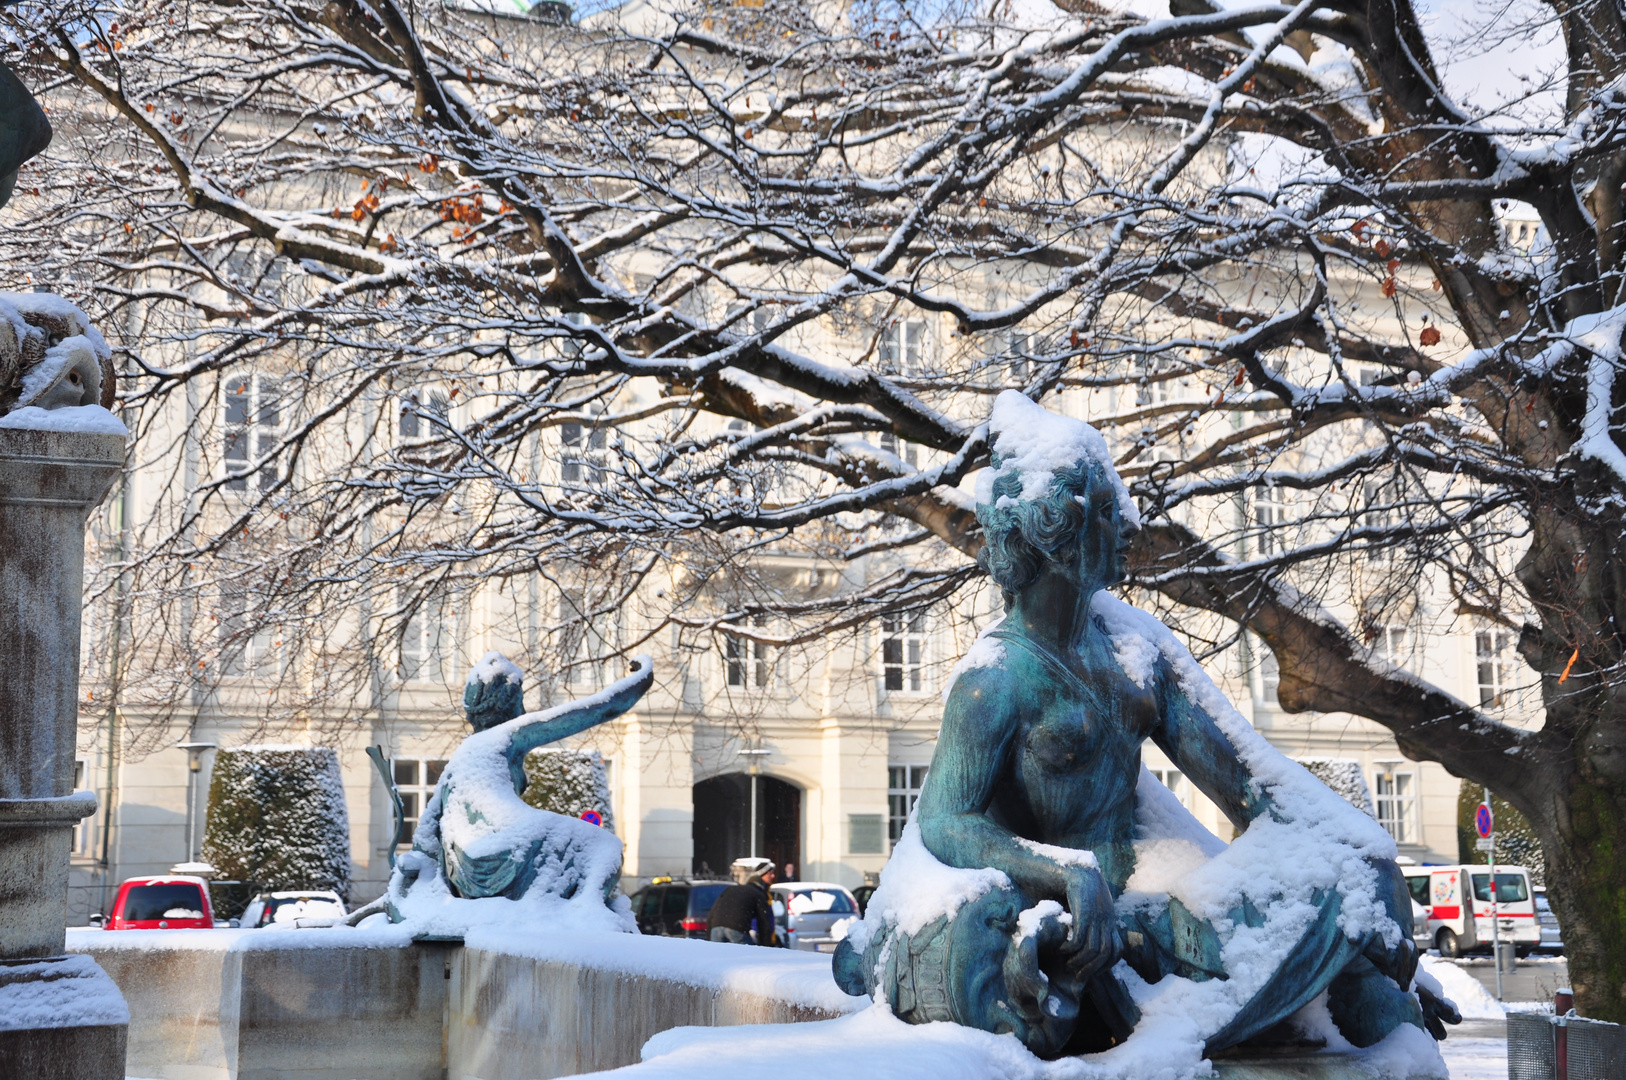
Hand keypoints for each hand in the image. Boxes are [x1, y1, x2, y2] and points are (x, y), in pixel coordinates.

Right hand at [1062, 864, 1121, 979]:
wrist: (1075, 866)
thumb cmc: (1078, 887)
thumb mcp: (1088, 905)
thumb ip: (1089, 920)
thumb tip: (1082, 938)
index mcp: (1109, 920)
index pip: (1117, 951)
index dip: (1105, 965)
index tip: (1090, 970)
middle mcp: (1106, 920)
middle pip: (1107, 954)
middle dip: (1092, 969)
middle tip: (1077, 976)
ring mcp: (1096, 917)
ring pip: (1094, 950)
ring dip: (1080, 962)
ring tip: (1067, 964)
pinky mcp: (1084, 912)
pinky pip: (1080, 939)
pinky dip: (1071, 948)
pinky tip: (1061, 948)